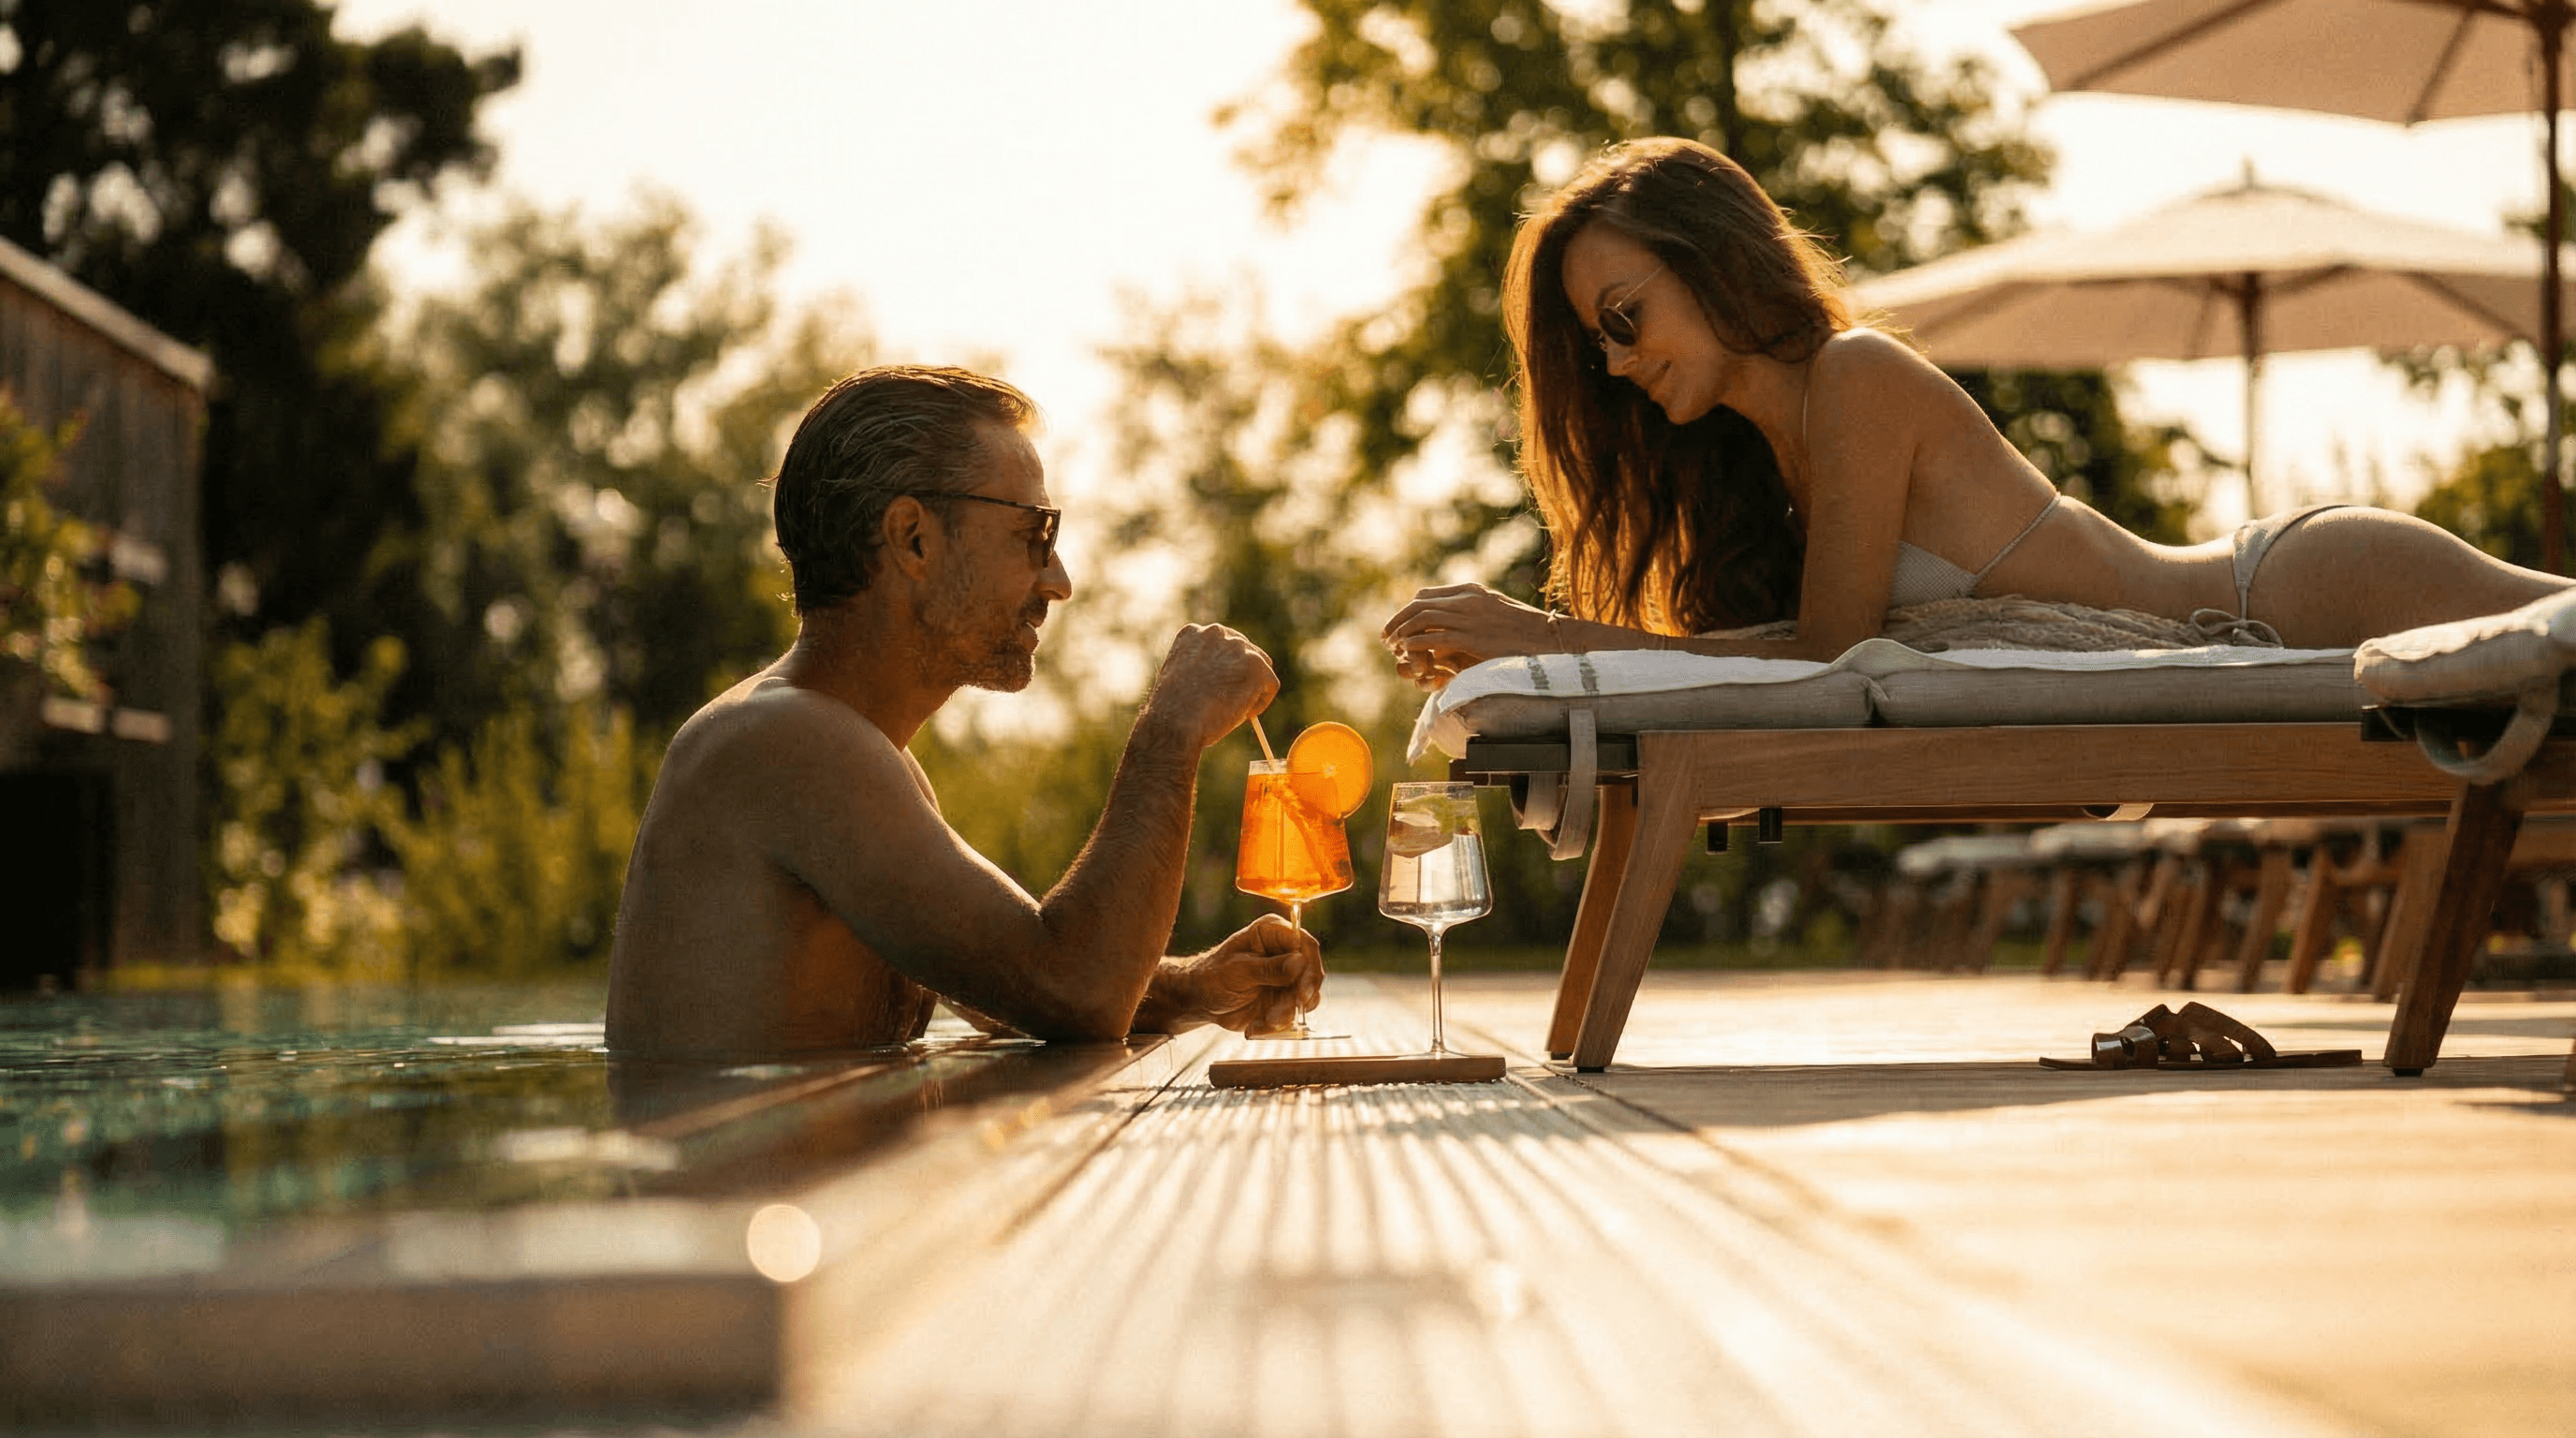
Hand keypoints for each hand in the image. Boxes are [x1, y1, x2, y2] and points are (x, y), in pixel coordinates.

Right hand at [1138, 623, 1278, 749]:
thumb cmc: (1172, 711)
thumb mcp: (1182, 679)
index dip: (1225, 667)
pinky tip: (1241, 715)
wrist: (1175, 721)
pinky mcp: (1256, 665)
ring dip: (1252, 689)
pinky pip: (1270, 685)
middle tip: (1239, 699)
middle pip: (1246, 650)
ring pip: (1260, 668)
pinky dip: (1261, 703)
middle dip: (1244, 675)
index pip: (1222, 644)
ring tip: (1234, 711)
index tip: (1226, 684)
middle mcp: (1216, 633)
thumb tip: (1230, 681)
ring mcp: (1238, 647)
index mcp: (1193, 633)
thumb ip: (1202, 670)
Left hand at [1151, 915, 1322, 1034]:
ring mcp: (1286, 976)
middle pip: (1311, 973)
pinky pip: (1294, 1014)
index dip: (1310, 969)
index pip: (1305, 945)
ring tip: (1263, 1021)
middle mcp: (1284, 952)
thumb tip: (1300, 962)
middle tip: (1280, 1015)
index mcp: (1272, 933)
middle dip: (1297, 999)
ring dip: (1285, 1014)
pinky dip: (1277, 1025)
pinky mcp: (1284, 997)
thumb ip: (1269, 968)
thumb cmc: (1211, 976)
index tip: (1303, 992)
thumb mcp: (1238, 971)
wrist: (1199, 1000)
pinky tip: (1255, 1027)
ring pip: (1305, 997)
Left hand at [1380, 583, 1552, 688]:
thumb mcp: (1498, 610)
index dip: (1407, 610)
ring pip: (1422, 619)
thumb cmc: (1527, 629)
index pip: (1426, 595)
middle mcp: (1467, 600)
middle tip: (1386, 637)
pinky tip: (1407, 652)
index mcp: (1472, 591)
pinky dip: (1415, 644)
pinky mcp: (1471, 637)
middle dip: (1397, 620)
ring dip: (1402, 632)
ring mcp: (1469, 617)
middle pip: (1418, 605)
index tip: (1398, 625)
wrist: (1550, 637)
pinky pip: (1433, 638)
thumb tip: (1459, 619)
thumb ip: (1476, 610)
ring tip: (1392, 646)